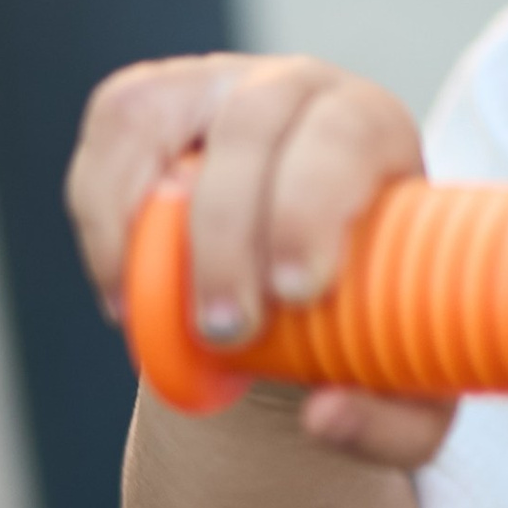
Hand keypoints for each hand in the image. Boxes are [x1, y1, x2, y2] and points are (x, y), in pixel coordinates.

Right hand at [65, 54, 449, 468]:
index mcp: (376, 132)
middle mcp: (299, 89)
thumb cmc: (367, 320)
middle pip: (253, 126)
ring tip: (146, 317)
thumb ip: (395, 422)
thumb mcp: (404, 380)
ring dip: (142, 219)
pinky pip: (110, 134)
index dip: (311, 209)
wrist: (298, 286)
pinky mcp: (148, 101)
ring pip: (163, 118)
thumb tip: (323, 415)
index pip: (346, 139)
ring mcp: (215, 85)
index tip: (298, 295)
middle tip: (226, 332)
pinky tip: (120, 289)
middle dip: (227, 234)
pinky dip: (102, 214)